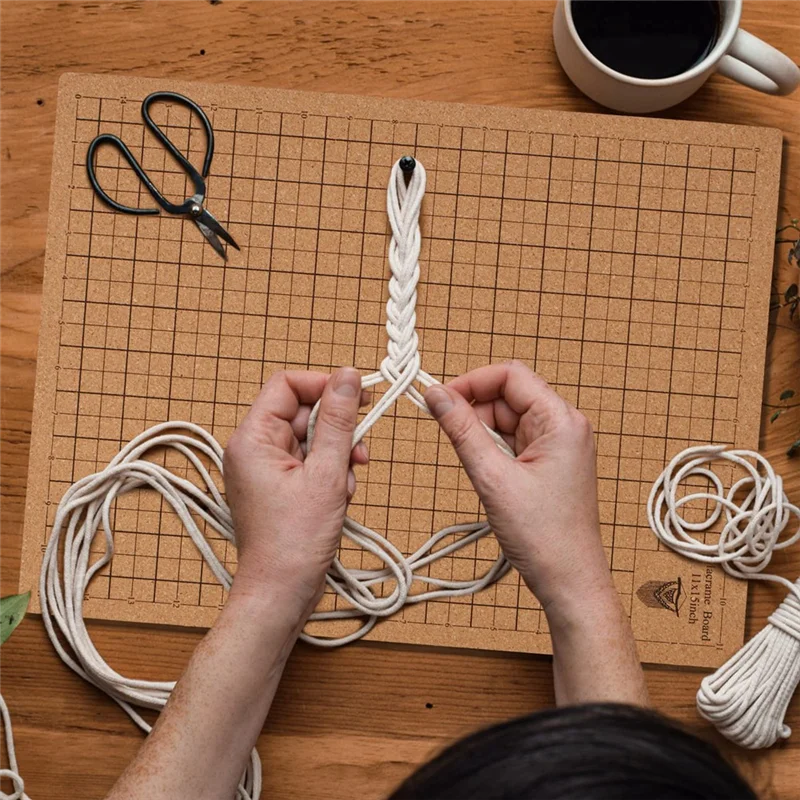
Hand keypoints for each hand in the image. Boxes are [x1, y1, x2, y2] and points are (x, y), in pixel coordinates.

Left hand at [223, 368, 367, 617]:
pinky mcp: (278, 487)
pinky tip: (339, 496)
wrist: (281, 593)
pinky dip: (329, 473)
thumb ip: (340, 421)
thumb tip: (348, 377)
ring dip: (337, 455)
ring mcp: (264, 470)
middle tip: (360, 450)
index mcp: (252, 439)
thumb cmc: (294, 542)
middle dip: (337, 430)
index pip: (287, 385)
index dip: (324, 385)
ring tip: (347, 483)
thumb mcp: (327, 474)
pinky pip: (308, 462)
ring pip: (310, 439)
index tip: (357, 396)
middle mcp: (252, 449)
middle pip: (302, 412)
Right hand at [424, 362, 613, 612]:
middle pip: (508, 396)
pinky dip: (493, 449)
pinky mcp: (550, 464)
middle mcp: (565, 426)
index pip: (511, 376)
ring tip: (471, 463)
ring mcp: (559, 446)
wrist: (570, 582)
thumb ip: (462, 431)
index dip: (472, 382)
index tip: (440, 399)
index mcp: (562, 421)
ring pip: (508, 419)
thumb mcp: (492, 478)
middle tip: (446, 432)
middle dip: (474, 409)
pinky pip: (514, 441)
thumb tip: (436, 395)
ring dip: (482, 432)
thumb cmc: (544, 537)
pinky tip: (484, 471)